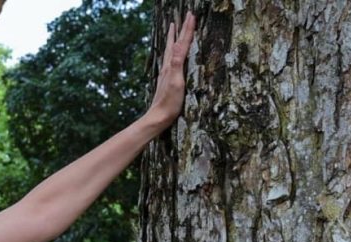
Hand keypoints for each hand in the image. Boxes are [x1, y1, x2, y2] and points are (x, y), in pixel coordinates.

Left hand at [146, 12, 195, 129]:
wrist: (158, 118)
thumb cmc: (169, 102)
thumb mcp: (176, 81)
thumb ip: (177, 62)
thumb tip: (178, 43)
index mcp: (171, 65)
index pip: (182, 43)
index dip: (187, 29)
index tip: (191, 15)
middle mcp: (167, 67)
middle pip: (174, 44)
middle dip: (180, 29)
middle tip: (183, 16)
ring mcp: (166, 74)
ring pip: (170, 51)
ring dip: (173, 38)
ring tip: (173, 29)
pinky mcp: (166, 81)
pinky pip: (170, 61)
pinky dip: (172, 52)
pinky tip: (170, 55)